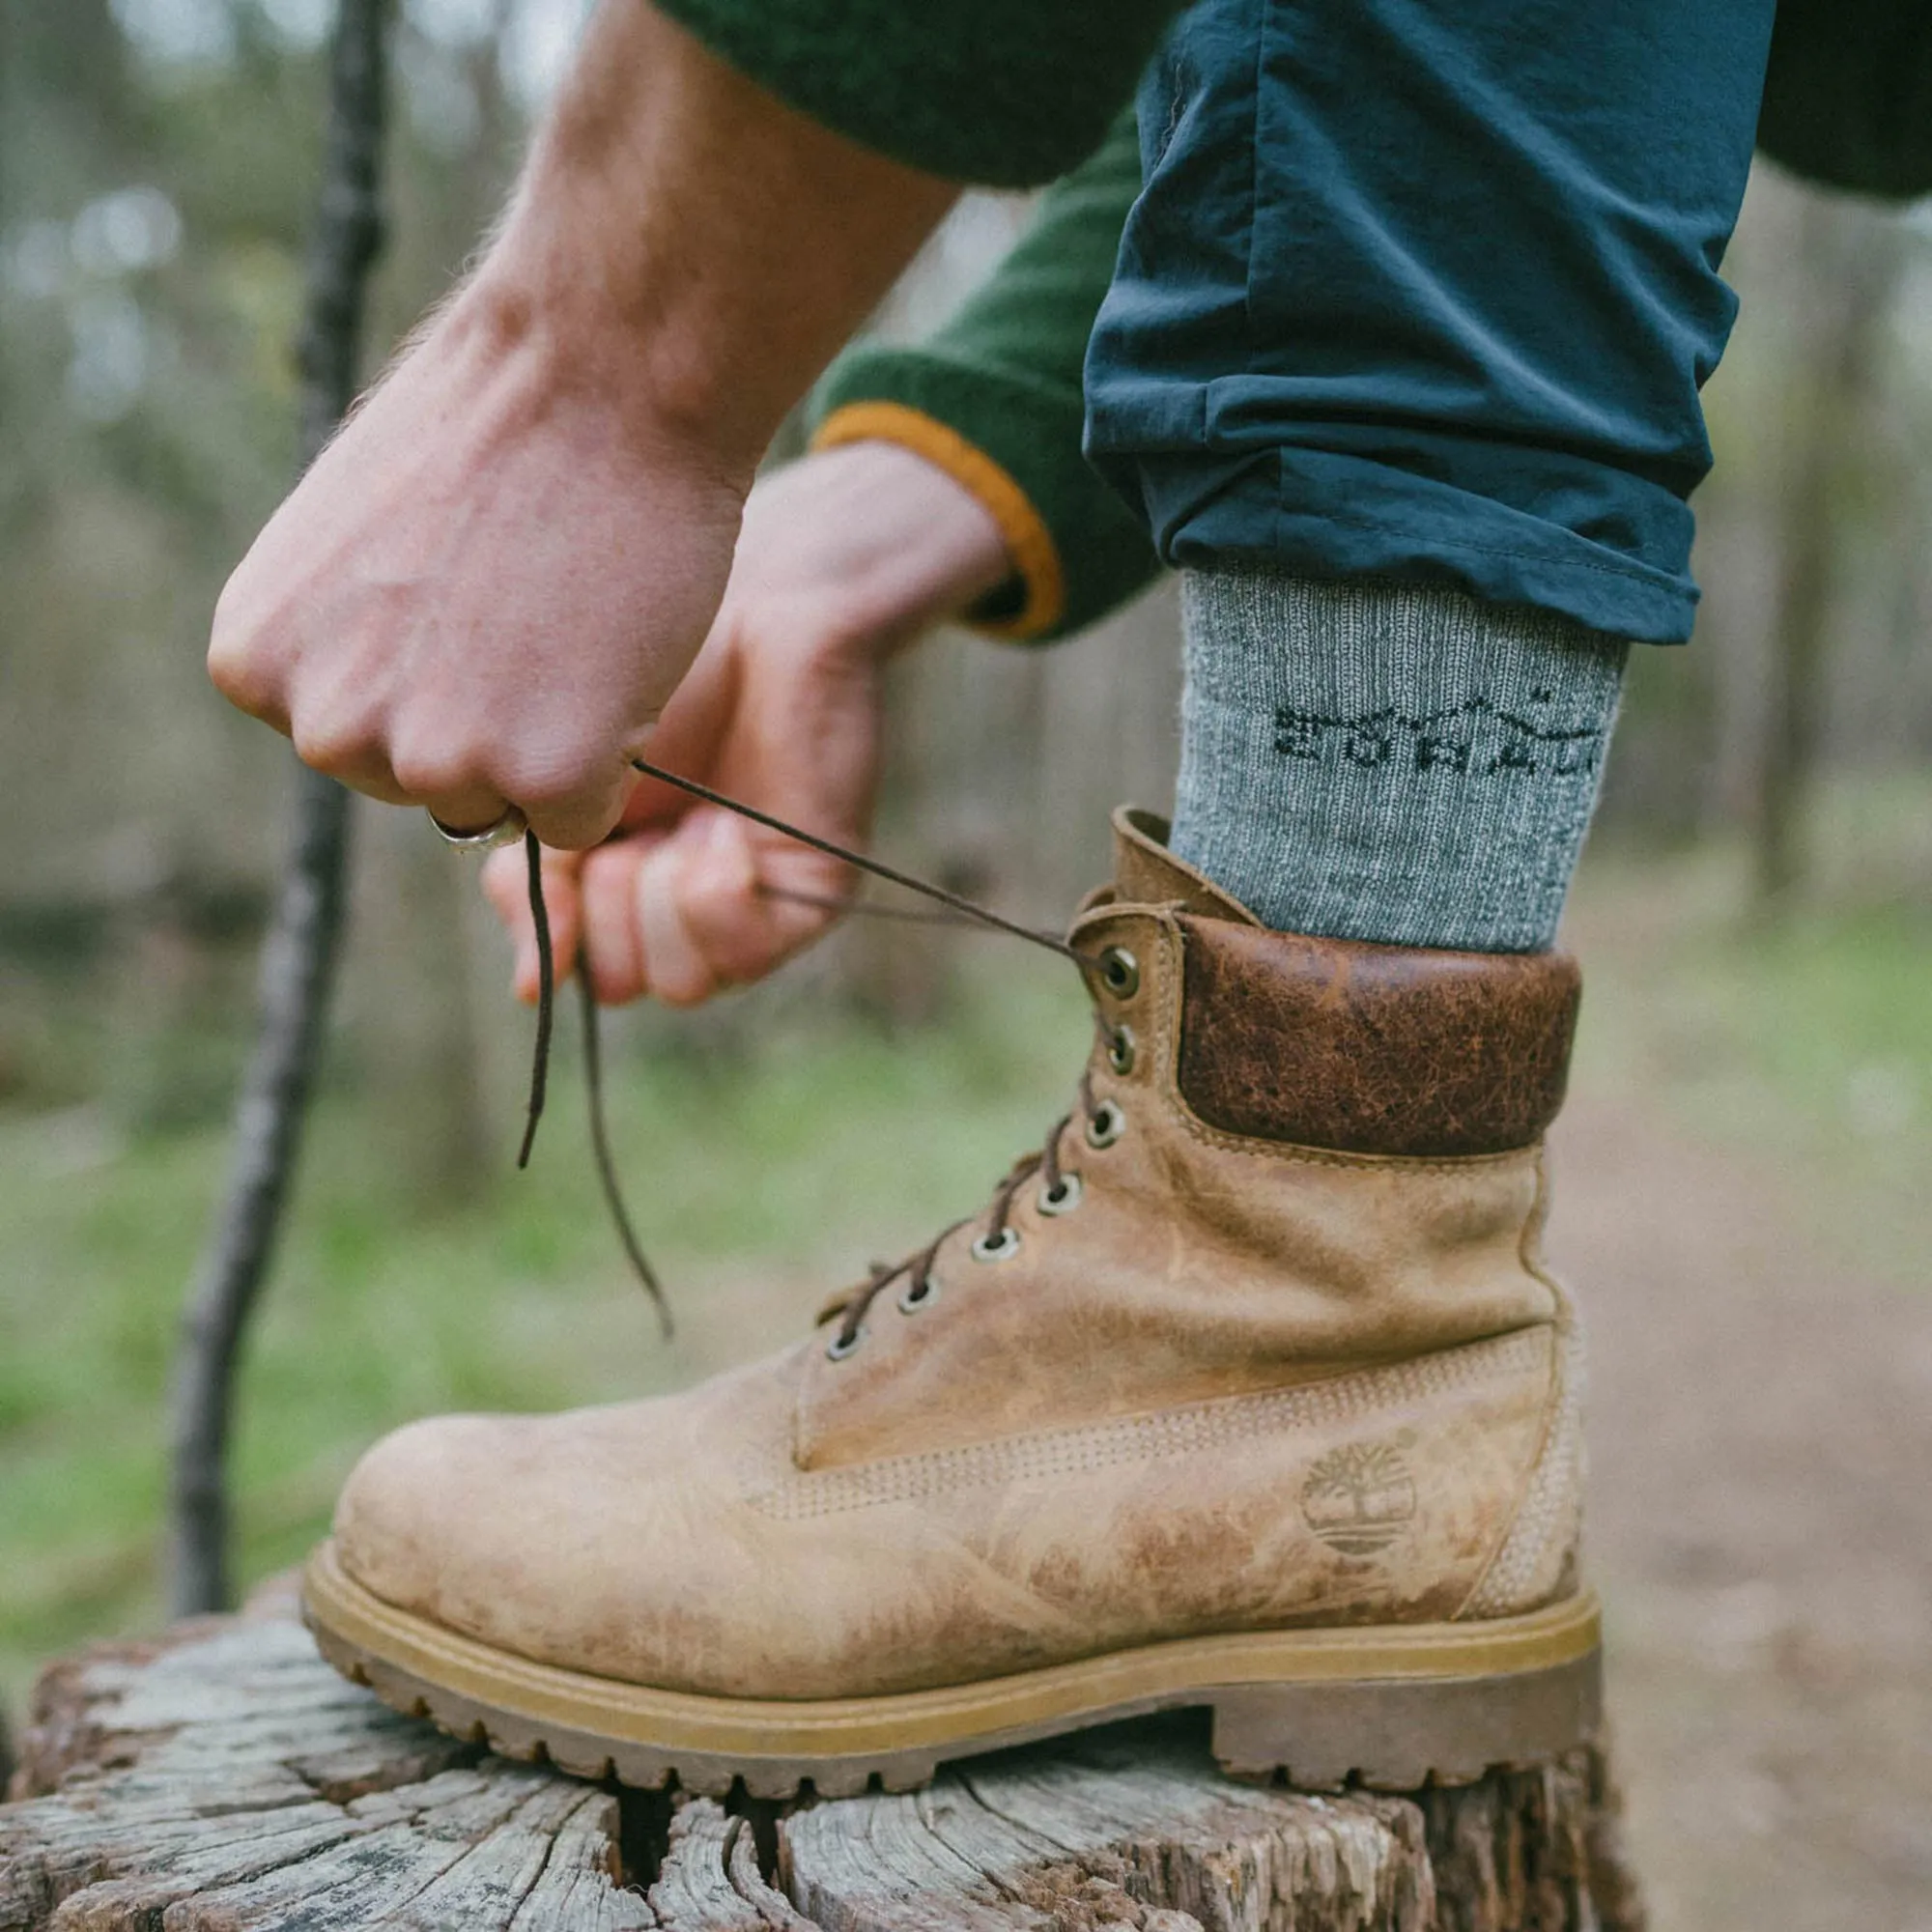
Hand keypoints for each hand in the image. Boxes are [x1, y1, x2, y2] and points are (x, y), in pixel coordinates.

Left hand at [209, 284, 748, 848]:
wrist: (595, 373)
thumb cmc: (490, 430)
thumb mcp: (351, 546)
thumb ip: (348, 644)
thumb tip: (399, 732)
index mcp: (253, 666)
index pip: (350, 737)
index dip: (424, 675)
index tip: (463, 595)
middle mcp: (323, 731)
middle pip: (420, 782)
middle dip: (479, 720)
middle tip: (527, 606)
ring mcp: (433, 764)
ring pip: (501, 801)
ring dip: (545, 740)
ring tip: (565, 620)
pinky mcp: (543, 778)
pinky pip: (580, 815)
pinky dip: (610, 756)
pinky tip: (608, 653)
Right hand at [481, 441, 1010, 1005]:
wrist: (752, 612)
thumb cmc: (645, 675)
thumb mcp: (558, 787)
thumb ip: (533, 884)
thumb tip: (529, 990)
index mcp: (617, 876)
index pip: (575, 965)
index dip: (555, 932)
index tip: (562, 870)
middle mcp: (682, 899)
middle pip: (622, 983)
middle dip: (607, 909)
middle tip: (626, 833)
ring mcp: (749, 900)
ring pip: (682, 983)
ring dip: (660, 901)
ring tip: (679, 826)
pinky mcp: (809, 893)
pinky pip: (746, 955)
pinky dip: (717, 899)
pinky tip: (724, 836)